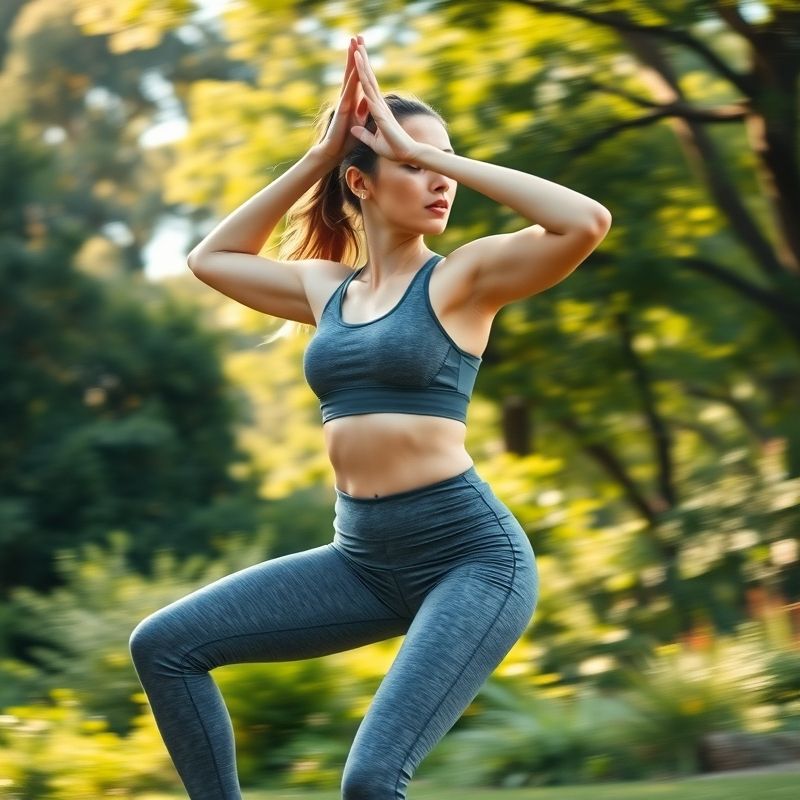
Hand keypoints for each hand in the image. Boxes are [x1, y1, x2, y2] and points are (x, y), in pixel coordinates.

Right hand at [317, 36, 368, 163]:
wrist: (334, 152)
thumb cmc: (345, 140)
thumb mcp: (359, 123)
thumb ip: (362, 112)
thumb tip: (367, 103)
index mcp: (353, 101)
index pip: (358, 78)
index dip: (361, 63)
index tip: (363, 48)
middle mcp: (347, 98)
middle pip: (352, 72)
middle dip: (355, 54)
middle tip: (357, 35)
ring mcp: (344, 102)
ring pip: (350, 77)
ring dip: (353, 60)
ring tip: (354, 43)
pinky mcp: (343, 109)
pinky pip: (349, 91)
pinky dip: (353, 79)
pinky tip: (356, 68)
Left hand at [350, 42, 420, 162]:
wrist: (407, 155)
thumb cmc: (394, 150)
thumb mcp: (374, 142)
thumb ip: (364, 134)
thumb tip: (354, 128)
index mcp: (378, 110)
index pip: (368, 88)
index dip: (362, 73)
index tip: (358, 58)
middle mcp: (379, 104)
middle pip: (369, 78)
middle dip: (364, 60)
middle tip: (359, 42)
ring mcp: (380, 107)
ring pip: (368, 81)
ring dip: (362, 64)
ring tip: (357, 46)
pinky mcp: (380, 112)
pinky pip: (369, 93)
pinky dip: (363, 80)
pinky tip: (359, 68)